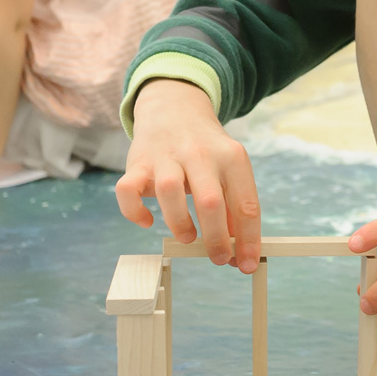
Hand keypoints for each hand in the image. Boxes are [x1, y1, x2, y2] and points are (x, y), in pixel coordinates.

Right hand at [115, 79, 261, 271]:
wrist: (175, 109)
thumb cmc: (206, 153)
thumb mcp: (229, 170)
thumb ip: (235, 207)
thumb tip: (240, 253)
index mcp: (231, 157)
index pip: (246, 204)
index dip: (248, 240)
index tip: (248, 265)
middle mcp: (200, 153)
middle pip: (210, 201)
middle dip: (216, 238)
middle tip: (218, 258)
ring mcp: (166, 156)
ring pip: (170, 191)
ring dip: (180, 223)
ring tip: (187, 237)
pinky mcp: (138, 162)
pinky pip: (128, 190)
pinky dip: (134, 211)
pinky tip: (147, 221)